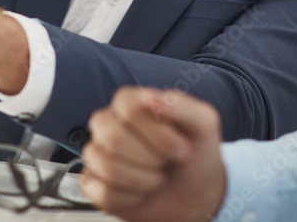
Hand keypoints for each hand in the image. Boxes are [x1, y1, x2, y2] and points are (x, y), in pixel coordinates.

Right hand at [80, 87, 227, 221]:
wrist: (195, 195)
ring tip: (157, 177)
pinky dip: (131, 198)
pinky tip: (141, 192)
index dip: (156, 132)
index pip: (128, 108)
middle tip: (166, 162)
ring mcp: (98, 153)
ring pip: (107, 165)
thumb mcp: (203, 124)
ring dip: (143, 179)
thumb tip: (151, 98)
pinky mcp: (93, 183)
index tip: (180, 146)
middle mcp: (109, 124)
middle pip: (113, 138)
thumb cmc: (196, 155)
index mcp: (131, 103)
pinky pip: (102, 192)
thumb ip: (181, 105)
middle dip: (151, 158)